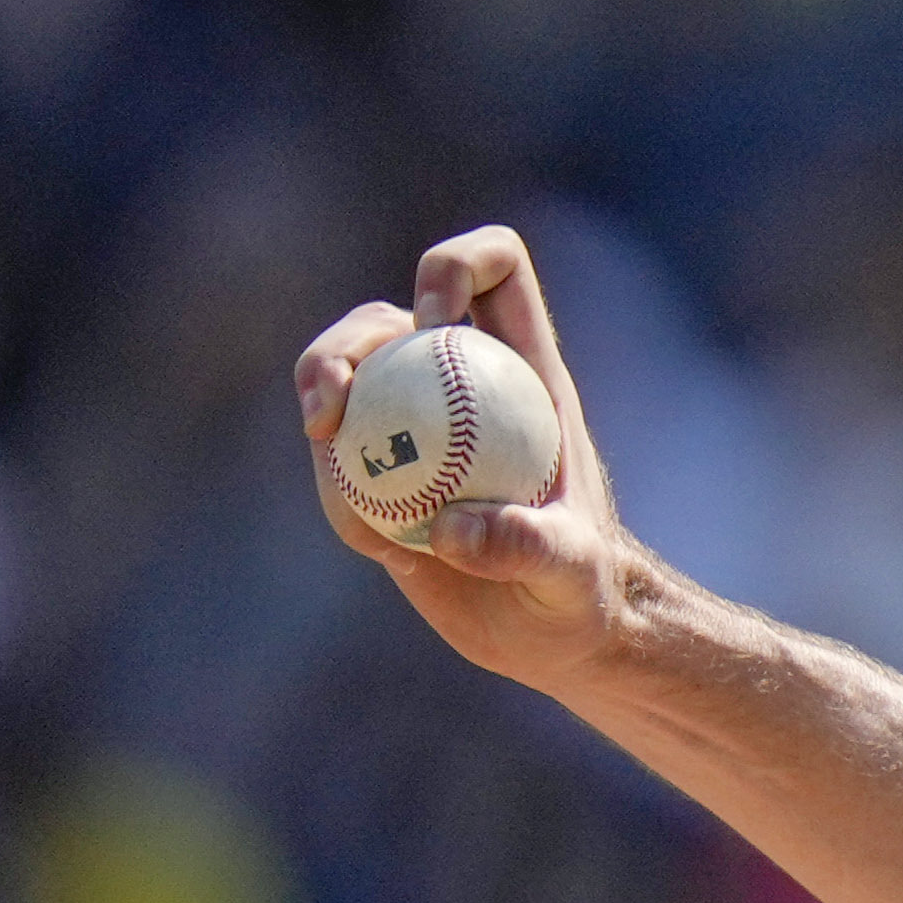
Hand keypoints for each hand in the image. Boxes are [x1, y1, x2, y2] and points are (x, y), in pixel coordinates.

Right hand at [291, 225, 642, 686]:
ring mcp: (413, 428)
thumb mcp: (572, 571)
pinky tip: (371, 542)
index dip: (455, 267)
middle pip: (386, 320)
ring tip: (327, 447)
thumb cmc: (584, 591)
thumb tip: (450, 527)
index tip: (435, 325)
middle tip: (333, 404)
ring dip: (318, 395)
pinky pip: (336, 463)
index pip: (493, 270)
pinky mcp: (378, 478)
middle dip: (346, 343)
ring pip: (345, 379)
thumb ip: (528, 545)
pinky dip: (336, 490)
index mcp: (523, 371)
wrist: (555, 636)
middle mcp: (460, 384)